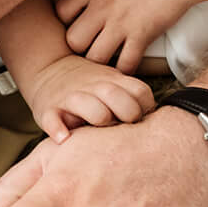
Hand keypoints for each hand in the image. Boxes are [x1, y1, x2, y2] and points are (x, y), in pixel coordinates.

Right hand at [11, 52, 156, 136]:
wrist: (50, 69)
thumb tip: (157, 119)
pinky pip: (54, 121)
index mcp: (113, 81)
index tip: (140, 117)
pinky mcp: (50, 110)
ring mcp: (72, 98)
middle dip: (127, 117)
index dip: (145, 108)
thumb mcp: (113, 80)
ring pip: (94, 112)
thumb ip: (132, 95)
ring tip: (98, 132)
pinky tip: (65, 138)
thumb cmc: (89, 84)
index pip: (141, 92)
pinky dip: (59, 131)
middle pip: (121, 101)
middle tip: (121, 126)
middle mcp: (95, 87)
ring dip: (100, 122)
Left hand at [56, 0, 195, 69]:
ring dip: (100, 62)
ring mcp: (122, 22)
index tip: (79, 21)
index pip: (61, 11)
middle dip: (79, 48)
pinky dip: (125, 69)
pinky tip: (129, 61)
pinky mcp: (143, 34)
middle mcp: (103, 6)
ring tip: (108, 57)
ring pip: (95, 58)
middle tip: (91, 45)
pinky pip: (125, 64)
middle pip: (73, 41)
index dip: (66, 20)